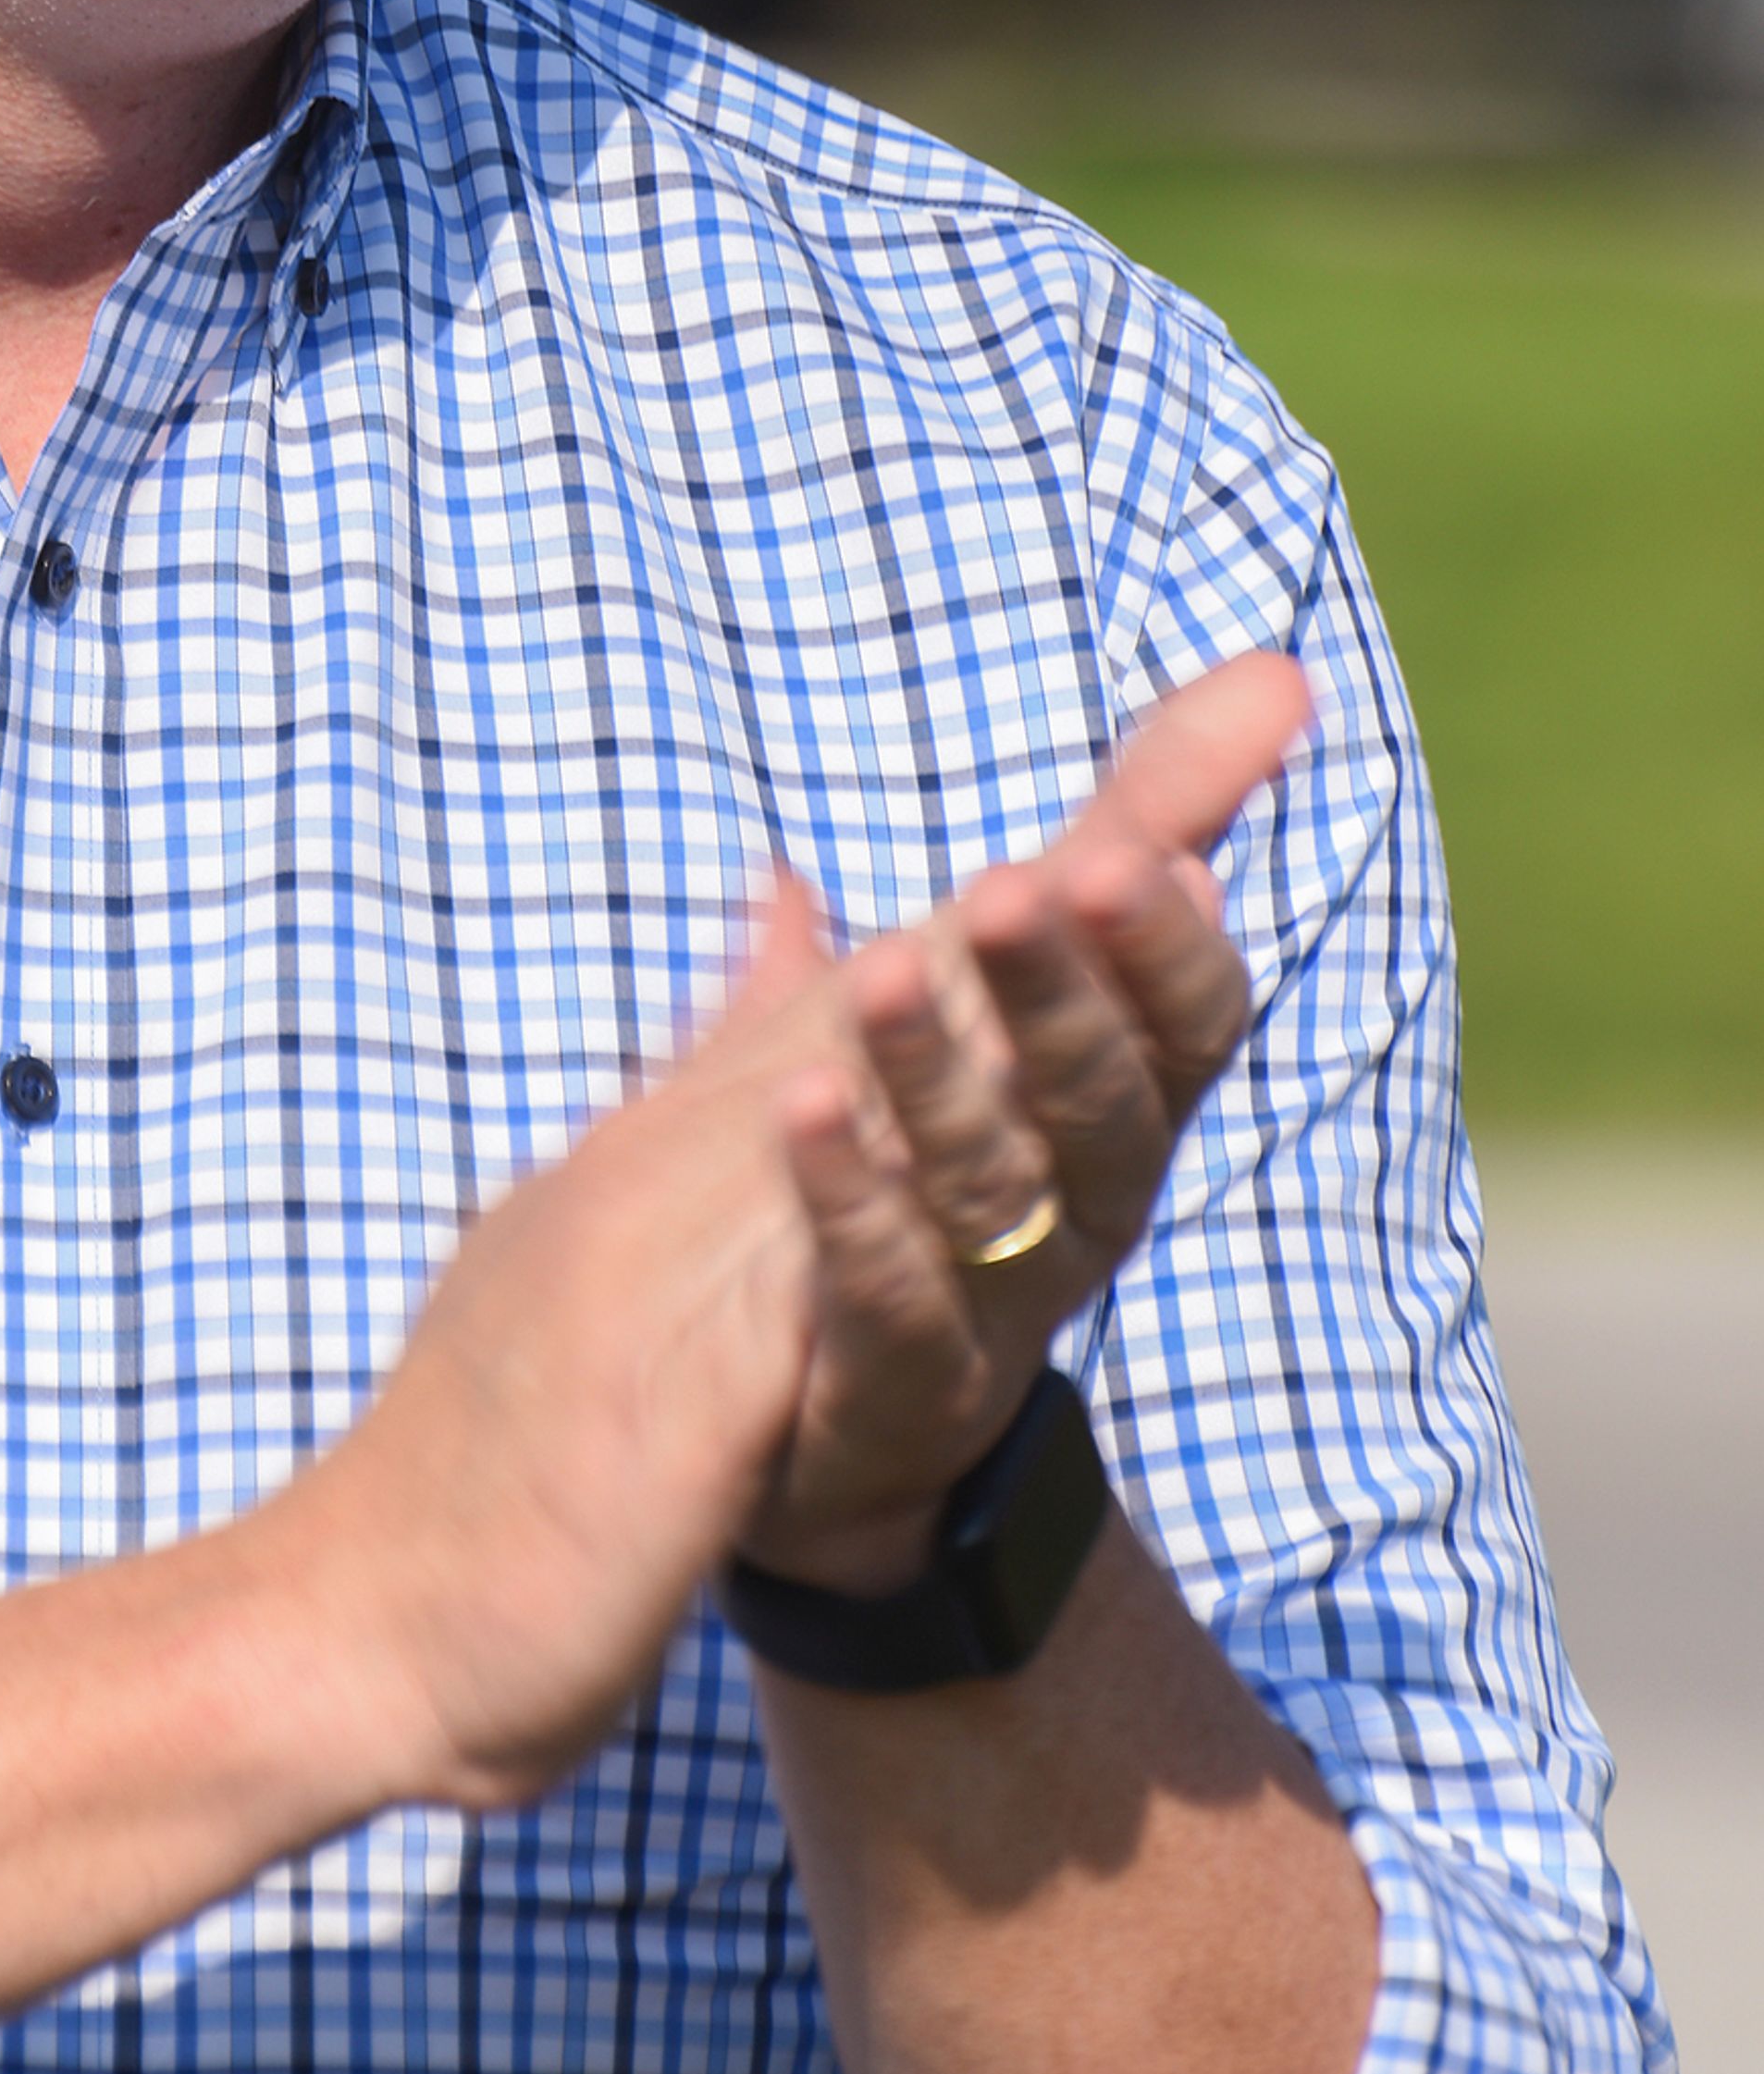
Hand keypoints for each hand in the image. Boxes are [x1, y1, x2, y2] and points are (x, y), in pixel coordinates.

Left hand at [737, 653, 1313, 1588]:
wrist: (834, 1402)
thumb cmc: (951, 1139)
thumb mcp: (1037, 964)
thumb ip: (1143, 821)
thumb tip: (1280, 671)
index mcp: (1119, 1099)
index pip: (1185, 1021)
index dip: (1164, 945)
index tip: (1135, 852)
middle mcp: (1085, 1203)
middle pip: (1099, 1098)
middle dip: (1060, 994)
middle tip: (1015, 886)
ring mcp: (997, 1302)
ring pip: (991, 1185)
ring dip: (936, 1078)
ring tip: (877, 972)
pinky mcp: (894, 1376)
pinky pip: (882, 1286)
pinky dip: (845, 1197)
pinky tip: (793, 1104)